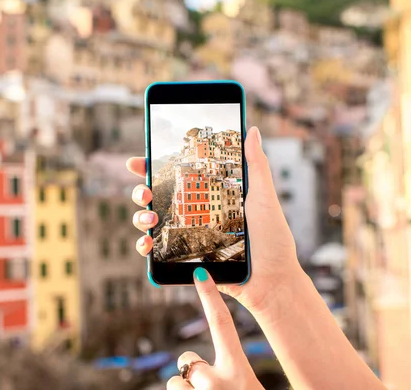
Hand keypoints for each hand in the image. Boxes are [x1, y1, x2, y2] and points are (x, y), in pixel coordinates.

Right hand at [126, 126, 302, 315]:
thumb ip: (256, 165)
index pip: (175, 176)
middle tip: (145, 193)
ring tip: (150, 219)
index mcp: (208, 195)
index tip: (137, 160)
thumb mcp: (263, 198)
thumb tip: (252, 129)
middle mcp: (193, 213)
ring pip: (149, 222)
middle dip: (141, 191)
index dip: (152, 166)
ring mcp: (186, 236)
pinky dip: (144, 246)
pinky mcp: (184, 260)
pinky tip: (147, 243)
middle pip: (155, 197)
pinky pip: (156, 253)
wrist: (271, 281)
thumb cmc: (272, 240)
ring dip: (140, 217)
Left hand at [167, 268, 263, 389]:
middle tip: (209, 388)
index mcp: (238, 371)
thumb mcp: (247, 385)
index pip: (222, 323)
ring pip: (175, 382)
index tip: (200, 273)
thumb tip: (207, 369)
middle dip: (192, 370)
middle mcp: (218, 381)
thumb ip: (234, 374)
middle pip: (188, 359)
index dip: (209, 296)